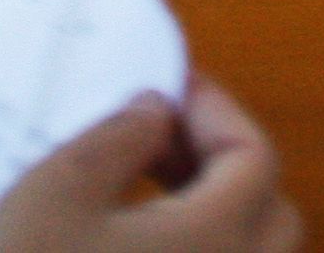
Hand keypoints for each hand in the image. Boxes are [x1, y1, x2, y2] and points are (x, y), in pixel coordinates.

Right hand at [0, 81, 301, 252]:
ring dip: (209, 216)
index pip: (255, 158)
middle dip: (222, 164)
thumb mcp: (55, 193)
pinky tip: (127, 249)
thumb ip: (117, 138)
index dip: (216, 111)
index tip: (169, 86)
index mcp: (217, 240)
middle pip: (268, 214)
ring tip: (139, 193)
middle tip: (159, 139)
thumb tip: (157, 111)